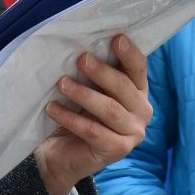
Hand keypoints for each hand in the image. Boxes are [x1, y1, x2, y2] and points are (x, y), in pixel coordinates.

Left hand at [34, 35, 151, 194]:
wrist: (61, 156)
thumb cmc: (77, 115)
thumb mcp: (88, 90)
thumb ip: (93, 74)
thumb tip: (83, 46)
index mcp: (138, 92)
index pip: (138, 68)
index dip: (129, 53)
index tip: (115, 38)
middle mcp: (141, 111)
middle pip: (123, 87)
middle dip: (102, 72)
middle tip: (81, 59)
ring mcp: (133, 133)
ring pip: (110, 109)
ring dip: (84, 94)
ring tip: (62, 83)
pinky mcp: (118, 150)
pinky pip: (93, 130)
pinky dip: (71, 118)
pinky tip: (53, 108)